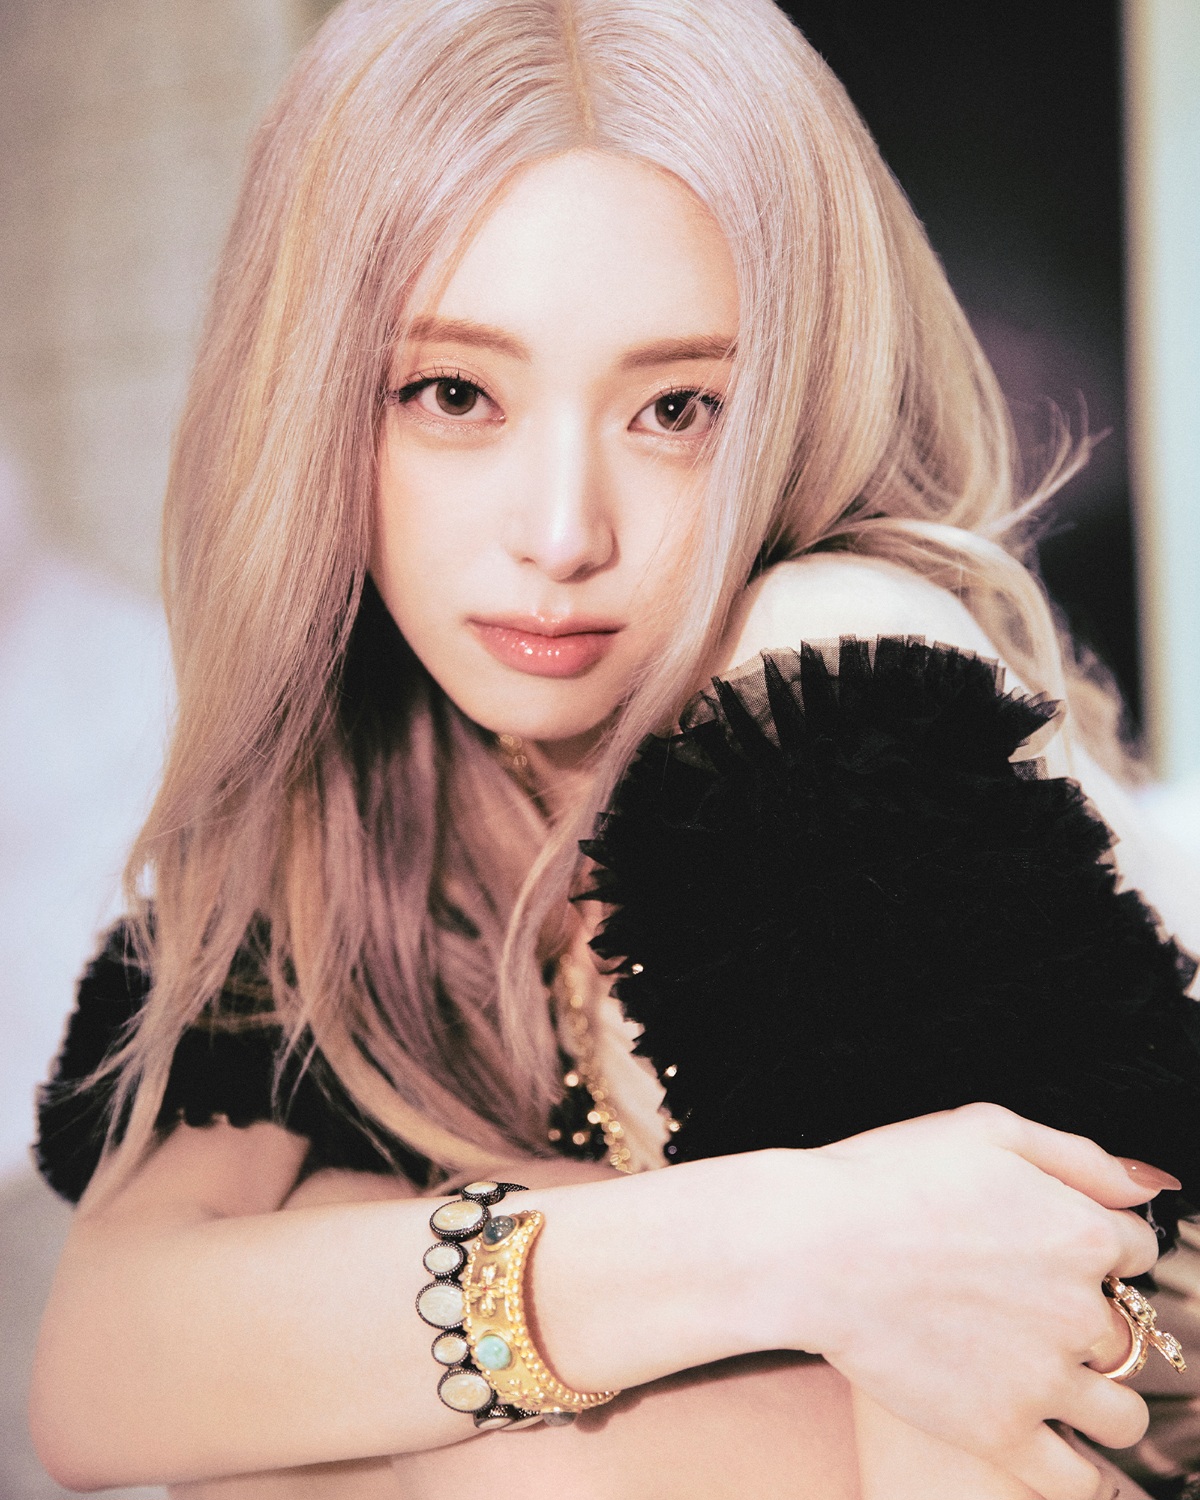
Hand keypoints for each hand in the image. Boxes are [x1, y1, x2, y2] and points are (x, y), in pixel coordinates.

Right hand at [781, 1103, 1161, 1499]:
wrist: (811, 1247)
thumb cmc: (887, 1177)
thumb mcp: (987, 1129)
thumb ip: (1077, 1155)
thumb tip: (1147, 1185)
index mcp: (1079, 1232)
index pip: (1136, 1250)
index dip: (1102, 1247)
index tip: (1067, 1252)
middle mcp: (1077, 1309)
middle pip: (1129, 1330)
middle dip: (1096, 1322)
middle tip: (1040, 1314)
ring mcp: (1042, 1378)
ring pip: (1121, 1415)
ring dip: (1107, 1403)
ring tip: (1070, 1393)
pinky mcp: (1001, 1432)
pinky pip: (1075, 1478)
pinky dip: (1084, 1477)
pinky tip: (1069, 1459)